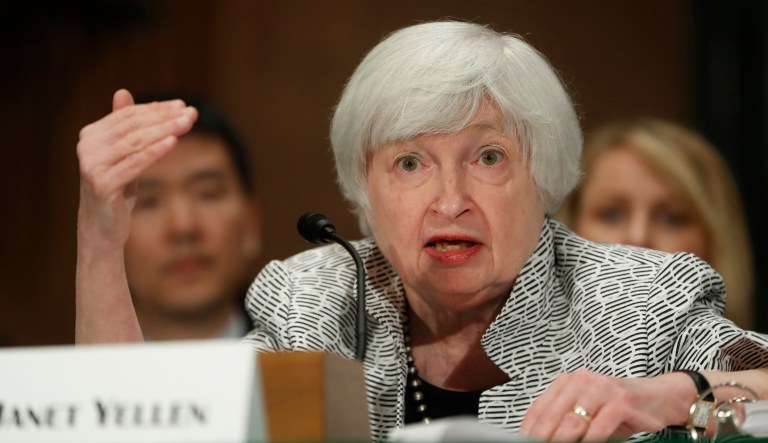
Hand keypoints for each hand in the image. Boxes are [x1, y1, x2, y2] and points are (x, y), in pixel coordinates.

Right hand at [76, 89, 197, 248]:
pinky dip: (154, 152)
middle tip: (191, 113)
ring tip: (187, 123)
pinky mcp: (103, 185)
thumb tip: (123, 91)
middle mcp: (87, 147)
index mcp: (91, 135)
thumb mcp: (122, 154)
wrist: (103, 226)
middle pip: (133, 126)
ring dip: (164, 130)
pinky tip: (173, 142)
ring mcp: (92, 166)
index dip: (156, 109)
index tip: (183, 105)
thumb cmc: (117, 187)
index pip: (128, 115)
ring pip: (135, 142)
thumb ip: (123, 126)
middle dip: (165, 118)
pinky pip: (134, 164)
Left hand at [519, 369, 692, 441]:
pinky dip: (591, 440)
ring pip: (573, 421)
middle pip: (552, 416)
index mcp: (568, 381)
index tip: (524, 441)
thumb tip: (539, 438)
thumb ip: (565, 423)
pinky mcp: (621, 400)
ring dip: (565, 441)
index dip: (529, 429)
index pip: (540, 407)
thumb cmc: (621, 409)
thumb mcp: (588, 414)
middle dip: (544, 438)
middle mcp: (582, 380)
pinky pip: (599, 426)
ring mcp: (602, 388)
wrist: (662, 397)